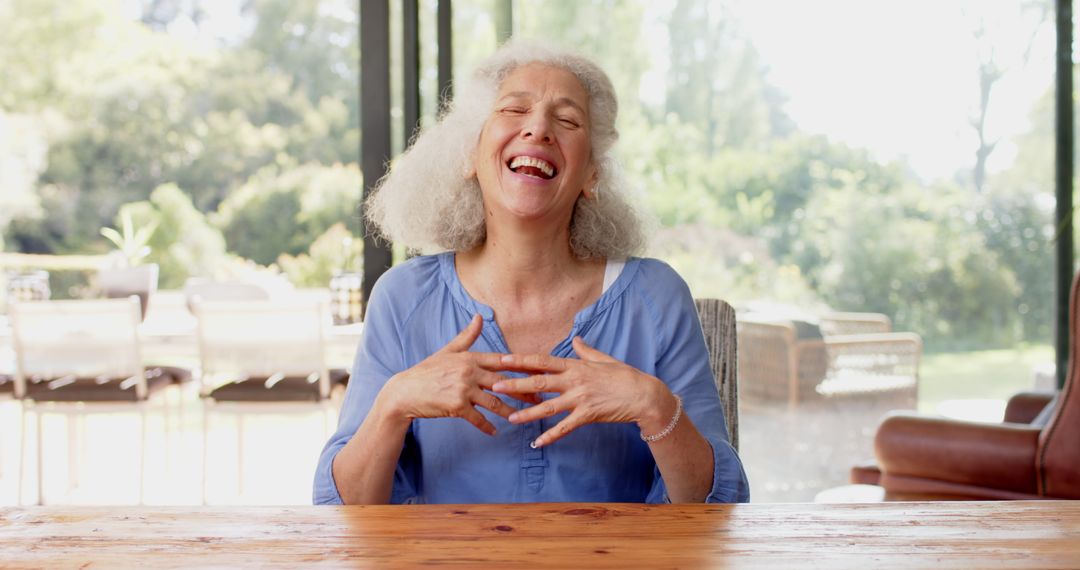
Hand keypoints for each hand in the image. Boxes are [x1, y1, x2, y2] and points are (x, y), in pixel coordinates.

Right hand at [377, 314, 538, 434]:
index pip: (502, 361)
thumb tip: (479, 316)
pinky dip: (487, 426)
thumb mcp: (448, 351)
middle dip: (523, 390)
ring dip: (509, 411)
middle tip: (540, 397)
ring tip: (522, 418)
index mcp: (470, 358)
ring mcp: (463, 390)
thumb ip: (467, 336)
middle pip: (504, 382)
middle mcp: (469, 372)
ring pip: (494, 402)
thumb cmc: (427, 371)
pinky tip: (496, 432)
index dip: (522, 365)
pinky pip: (477, 418)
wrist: (405, 392)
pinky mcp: (456, 407)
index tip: (540, 370)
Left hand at [491, 337, 674, 446]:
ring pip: (548, 407)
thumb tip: (576, 339)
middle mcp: (575, 381)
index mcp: (576, 366)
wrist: (644, 395)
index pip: (543, 361)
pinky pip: (565, 427)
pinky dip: (551, 435)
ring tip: (510, 417)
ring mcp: (580, 399)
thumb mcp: (604, 359)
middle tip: (495, 385)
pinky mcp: (588, 415)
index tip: (503, 359)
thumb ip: (586, 351)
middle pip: (539, 383)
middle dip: (515, 384)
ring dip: (528, 412)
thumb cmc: (625, 376)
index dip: (522, 360)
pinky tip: (537, 442)